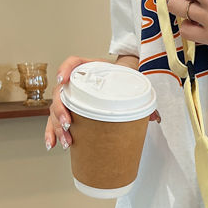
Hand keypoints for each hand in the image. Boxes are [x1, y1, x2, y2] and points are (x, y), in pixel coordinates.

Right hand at [44, 55, 159, 150]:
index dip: (65, 70)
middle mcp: (76, 81)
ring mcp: (72, 96)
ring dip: (56, 126)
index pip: (73, 63)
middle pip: (61, 93)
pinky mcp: (71, 110)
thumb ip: (142, 98)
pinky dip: (52, 132)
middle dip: (61, 111)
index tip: (63, 80)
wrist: (124, 81)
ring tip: (64, 141)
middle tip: (68, 124)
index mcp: (90, 69)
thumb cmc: (124, 80)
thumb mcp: (131, 84)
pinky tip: (52, 144)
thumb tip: (155, 117)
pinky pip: (56, 120)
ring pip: (55, 109)